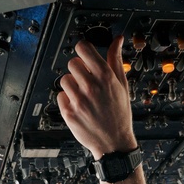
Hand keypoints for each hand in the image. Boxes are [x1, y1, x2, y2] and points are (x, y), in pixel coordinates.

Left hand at [57, 36, 136, 159]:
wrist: (114, 143)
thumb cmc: (119, 114)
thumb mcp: (122, 85)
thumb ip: (116, 60)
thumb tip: (117, 40)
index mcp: (105, 77)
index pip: (83, 48)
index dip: (83, 50)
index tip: (85, 55)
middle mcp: (91, 87)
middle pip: (72, 63)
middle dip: (78, 69)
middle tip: (87, 80)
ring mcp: (78, 100)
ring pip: (65, 79)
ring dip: (72, 85)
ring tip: (84, 95)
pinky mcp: (69, 113)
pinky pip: (60, 96)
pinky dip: (67, 99)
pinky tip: (79, 106)